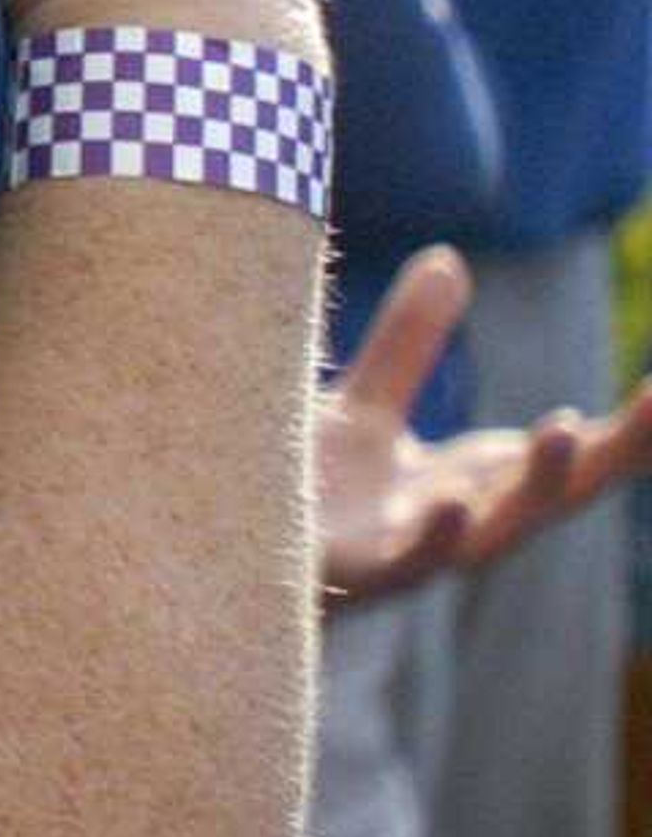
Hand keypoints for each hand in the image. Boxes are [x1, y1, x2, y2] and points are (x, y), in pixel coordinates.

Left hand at [316, 244, 651, 598]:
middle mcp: (459, 520)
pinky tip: (451, 505)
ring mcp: (412, 554)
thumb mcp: (364, 408)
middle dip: (617, 451)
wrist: (224, 558)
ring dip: (537, 485)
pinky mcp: (353, 577)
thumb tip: (448, 259)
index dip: (631, 427)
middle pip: (558, 490)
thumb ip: (408, 343)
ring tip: (566, 429)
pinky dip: (434, 540)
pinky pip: (404, 566)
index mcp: (474, 483)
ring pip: (494, 529)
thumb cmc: (305, 495)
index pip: (574, 453)